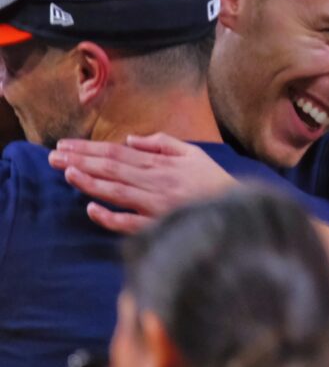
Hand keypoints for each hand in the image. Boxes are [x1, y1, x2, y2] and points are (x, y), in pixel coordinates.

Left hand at [49, 133, 234, 233]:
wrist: (238, 209)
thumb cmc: (211, 181)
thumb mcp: (193, 153)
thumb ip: (162, 142)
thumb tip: (130, 140)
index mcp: (161, 164)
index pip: (117, 153)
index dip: (89, 149)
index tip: (64, 146)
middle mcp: (155, 182)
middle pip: (112, 169)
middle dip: (80, 161)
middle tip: (52, 156)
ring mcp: (156, 205)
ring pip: (117, 191)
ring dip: (91, 182)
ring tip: (67, 172)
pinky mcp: (160, 226)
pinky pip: (131, 223)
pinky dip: (111, 216)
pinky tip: (91, 209)